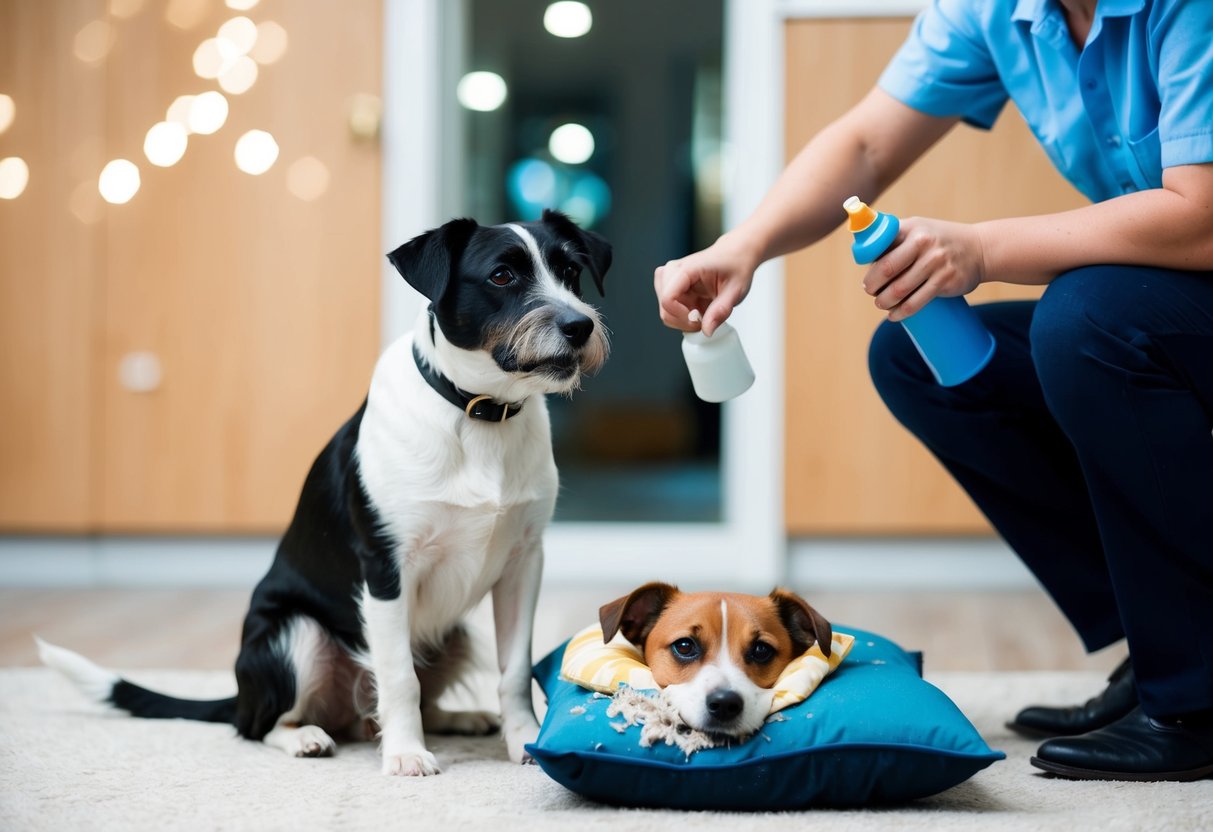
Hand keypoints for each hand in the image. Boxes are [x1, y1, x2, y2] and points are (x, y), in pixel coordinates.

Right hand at [654, 233, 760, 335]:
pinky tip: (697, 309)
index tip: (700, 320)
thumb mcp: (735, 291)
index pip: (668, 299)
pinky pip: (669, 309)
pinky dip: (683, 316)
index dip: (682, 317)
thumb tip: (707, 331)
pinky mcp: (670, 285)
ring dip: (682, 319)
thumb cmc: (735, 266)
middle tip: (704, 318)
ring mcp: (668, 278)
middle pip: (664, 308)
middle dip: (683, 320)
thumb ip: (720, 311)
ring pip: (665, 311)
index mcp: (687, 269)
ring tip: (702, 312)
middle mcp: (672, 271)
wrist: (735, 255)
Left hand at [862, 217, 986, 321]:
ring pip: (899, 289)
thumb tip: (863, 253)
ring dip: (884, 301)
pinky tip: (894, 315)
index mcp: (911, 228)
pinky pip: (916, 302)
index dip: (868, 264)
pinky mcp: (945, 280)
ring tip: (881, 304)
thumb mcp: (919, 229)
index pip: (880, 245)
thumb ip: (894, 237)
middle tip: (871, 292)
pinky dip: (901, 312)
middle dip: (873, 286)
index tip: (866, 276)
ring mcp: (935, 262)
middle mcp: (923, 242)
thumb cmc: (940, 240)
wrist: (981, 249)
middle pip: (886, 269)